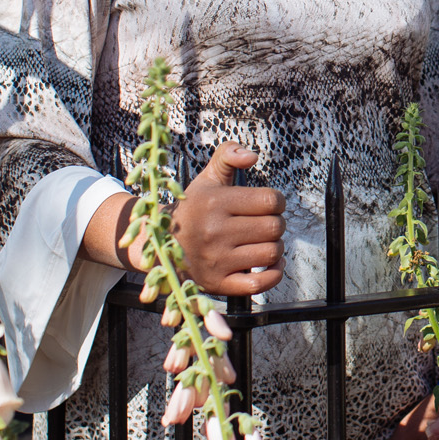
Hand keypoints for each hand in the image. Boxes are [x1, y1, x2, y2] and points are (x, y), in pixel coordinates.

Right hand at [172, 143, 284, 296]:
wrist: (161, 244)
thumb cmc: (194, 209)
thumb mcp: (208, 177)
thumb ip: (229, 155)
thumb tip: (252, 156)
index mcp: (215, 203)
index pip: (271, 200)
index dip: (277, 201)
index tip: (269, 205)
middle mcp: (214, 232)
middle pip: (274, 228)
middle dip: (276, 224)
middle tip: (264, 224)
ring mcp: (216, 260)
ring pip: (271, 253)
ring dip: (275, 247)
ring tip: (263, 242)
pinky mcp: (217, 284)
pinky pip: (258, 284)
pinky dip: (273, 275)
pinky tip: (269, 264)